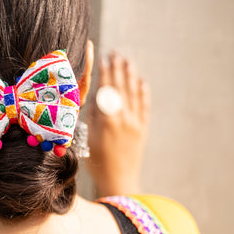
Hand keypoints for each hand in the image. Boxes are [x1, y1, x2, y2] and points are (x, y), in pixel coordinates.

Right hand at [87, 52, 149, 196]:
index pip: (106, 90)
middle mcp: (123, 118)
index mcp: (107, 120)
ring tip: (128, 61)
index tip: (104, 59)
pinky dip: (143, 92)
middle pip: (121, 88)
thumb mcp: (89, 138)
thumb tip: (95, 97)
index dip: (105, 73)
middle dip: (119, 69)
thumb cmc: (97, 161)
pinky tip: (142, 82)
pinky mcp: (142, 129)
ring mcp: (135, 123)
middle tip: (116, 53)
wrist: (118, 180)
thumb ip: (93, 116)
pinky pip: (144, 106)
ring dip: (131, 76)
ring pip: (134, 94)